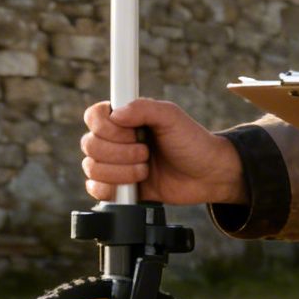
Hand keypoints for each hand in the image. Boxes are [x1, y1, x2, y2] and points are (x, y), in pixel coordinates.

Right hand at [80, 98, 247, 205]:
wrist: (207, 175)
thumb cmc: (192, 142)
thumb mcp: (171, 117)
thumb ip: (144, 108)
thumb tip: (115, 114)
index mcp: (125, 119)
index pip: (93, 117)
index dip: (105, 127)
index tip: (130, 132)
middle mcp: (116, 140)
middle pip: (90, 145)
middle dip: (120, 153)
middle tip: (146, 153)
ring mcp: (116, 165)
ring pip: (92, 168)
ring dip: (120, 172)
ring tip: (145, 170)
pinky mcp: (119, 188)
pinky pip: (96, 189)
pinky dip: (110, 189)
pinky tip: (131, 186)